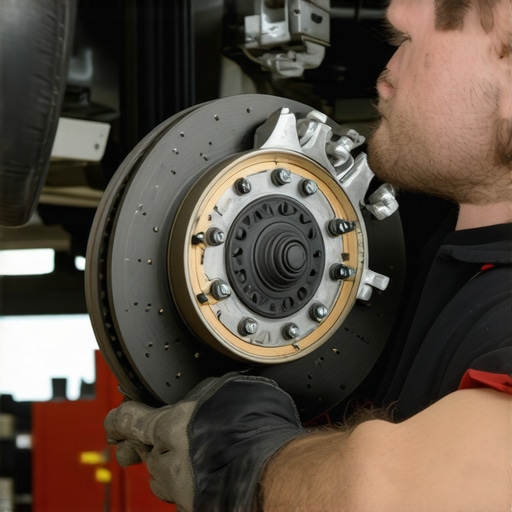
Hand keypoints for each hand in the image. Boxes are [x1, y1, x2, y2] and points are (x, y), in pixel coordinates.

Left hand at [104, 373, 304, 510]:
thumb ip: (202, 395)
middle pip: (144, 452)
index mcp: (169, 426)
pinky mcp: (193, 507)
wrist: (272, 473)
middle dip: (145, 445)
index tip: (114, 421)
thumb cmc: (253, 429)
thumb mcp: (225, 390)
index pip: (128, 421)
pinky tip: (207, 472)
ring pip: (161, 478)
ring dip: (167, 467)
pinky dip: (189, 483)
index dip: (119, 419)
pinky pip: (183, 494)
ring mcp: (180, 489)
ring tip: (186, 456)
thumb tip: (199, 396)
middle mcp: (168, 461)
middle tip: (148, 440)